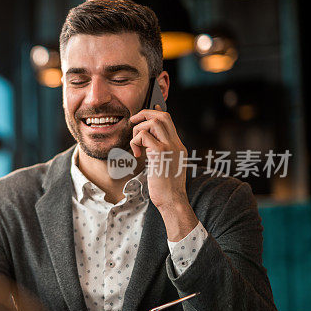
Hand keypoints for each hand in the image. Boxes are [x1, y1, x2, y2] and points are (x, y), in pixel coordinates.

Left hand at [129, 106, 197, 240]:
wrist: (172, 200)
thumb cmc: (166, 187)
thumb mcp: (165, 166)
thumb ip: (160, 153)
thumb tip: (147, 145)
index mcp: (178, 146)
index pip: (169, 120)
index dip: (156, 111)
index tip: (145, 110)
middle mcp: (176, 143)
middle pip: (163, 116)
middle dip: (144, 114)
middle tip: (132, 122)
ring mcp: (170, 147)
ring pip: (154, 122)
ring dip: (138, 130)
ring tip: (136, 146)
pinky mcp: (160, 153)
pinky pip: (143, 136)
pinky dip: (135, 142)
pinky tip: (137, 155)